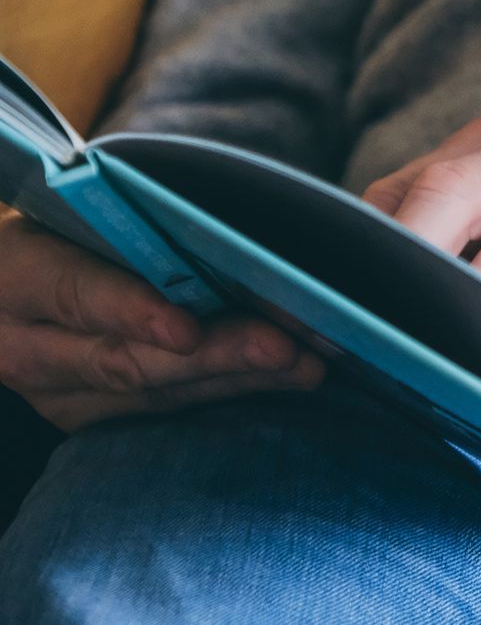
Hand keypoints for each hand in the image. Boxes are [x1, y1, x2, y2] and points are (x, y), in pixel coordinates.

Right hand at [0, 211, 324, 430]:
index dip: (132, 312)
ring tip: (306, 364)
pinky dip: (231, 389)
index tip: (186, 329)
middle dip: (214, 355)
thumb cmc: (63, 221)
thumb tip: (225, 229)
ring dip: (239, 378)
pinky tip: (286, 376)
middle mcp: (25, 346)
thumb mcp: (77, 208)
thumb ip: (131, 221)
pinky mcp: (88, 416)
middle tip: (284, 347)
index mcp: (14, 274)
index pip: (73, 293)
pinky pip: (167, 407)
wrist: (9, 284)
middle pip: (124, 360)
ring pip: (154, 391)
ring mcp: (56, 391)